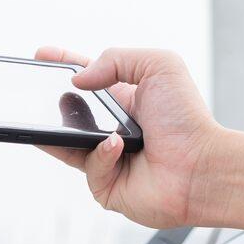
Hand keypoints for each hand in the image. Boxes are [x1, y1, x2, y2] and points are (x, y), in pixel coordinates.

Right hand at [33, 45, 223, 231]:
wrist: (202, 168)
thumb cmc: (187, 120)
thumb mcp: (158, 66)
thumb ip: (116, 59)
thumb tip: (79, 79)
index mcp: (125, 99)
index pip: (87, 79)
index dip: (63, 67)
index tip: (41, 56)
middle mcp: (114, 128)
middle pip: (69, 113)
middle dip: (52, 102)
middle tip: (40, 91)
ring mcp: (108, 159)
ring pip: (68, 144)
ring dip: (65, 130)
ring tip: (62, 119)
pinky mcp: (107, 187)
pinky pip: (89, 168)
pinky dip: (100, 155)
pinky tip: (117, 147)